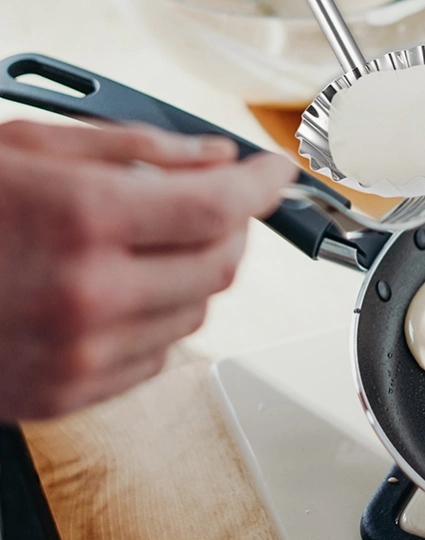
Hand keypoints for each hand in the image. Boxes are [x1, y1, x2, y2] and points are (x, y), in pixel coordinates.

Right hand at [0, 119, 295, 420]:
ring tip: (152, 240)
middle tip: (214, 199)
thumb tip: (215, 156)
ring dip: (195, 269)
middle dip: (232, 225)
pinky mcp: (63, 393)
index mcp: (83, 219)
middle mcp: (87, 295)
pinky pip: (158, 354)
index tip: (275, 172)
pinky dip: (160, 315)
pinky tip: (122, 286)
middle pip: (222, 264)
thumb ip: (141, 149)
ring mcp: (77, 354)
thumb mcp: (34, 146)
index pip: (221, 206)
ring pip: (198, 311)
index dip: (263, 184)